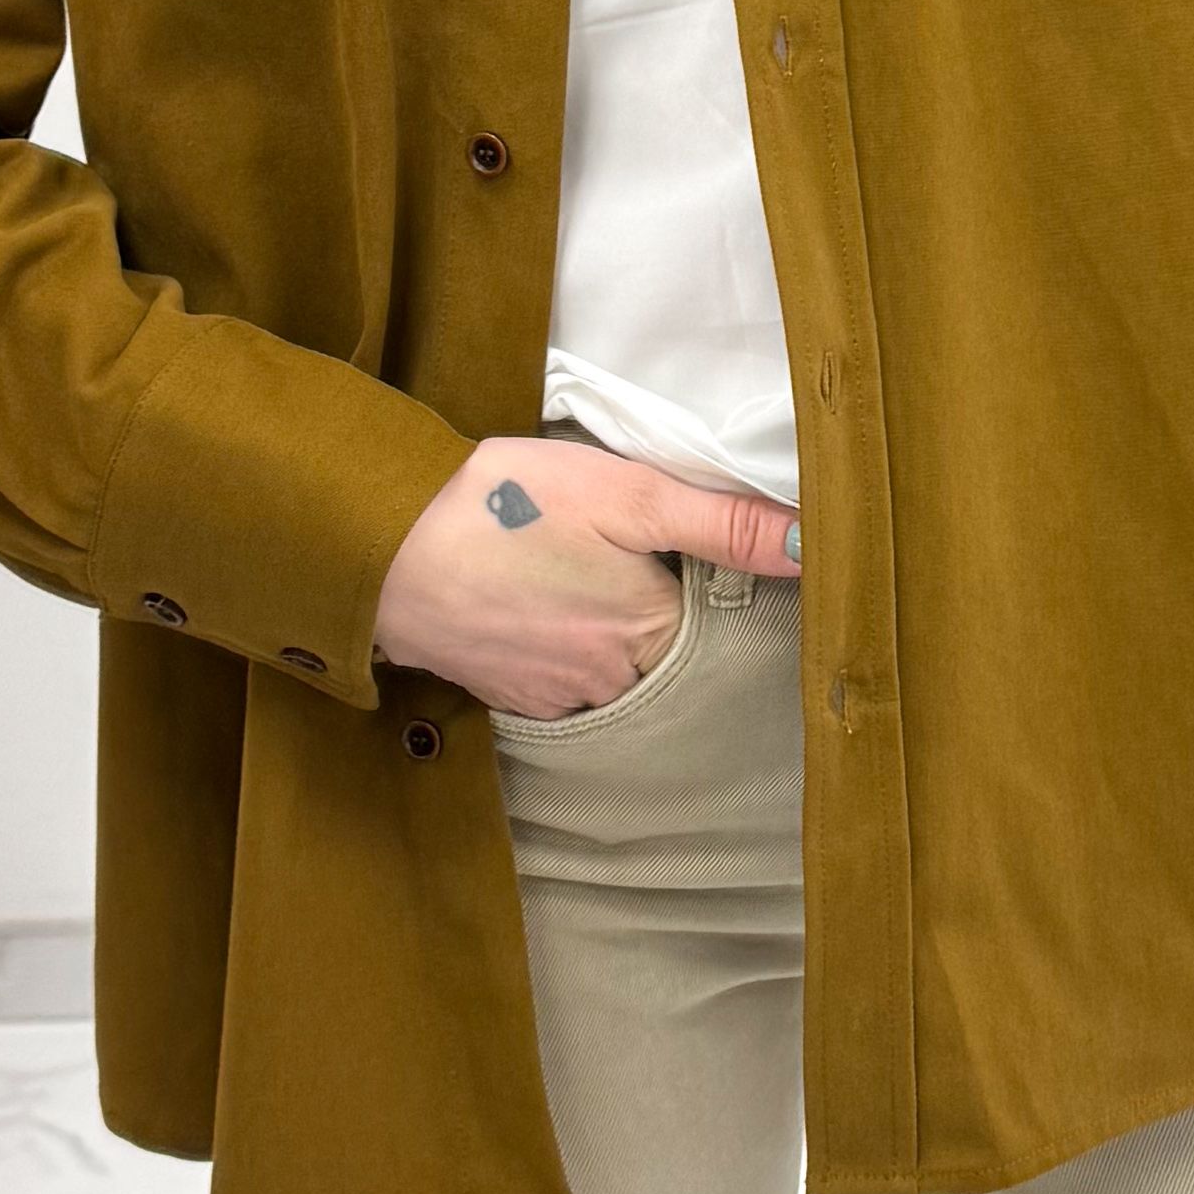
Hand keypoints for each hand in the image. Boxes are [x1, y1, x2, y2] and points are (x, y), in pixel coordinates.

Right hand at [372, 436, 797, 717]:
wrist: (379, 546)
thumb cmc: (506, 507)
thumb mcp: (624, 493)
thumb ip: (722, 523)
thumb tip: (815, 545)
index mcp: (652, 635)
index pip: (719, 629)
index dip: (714, 589)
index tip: (698, 557)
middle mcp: (611, 686)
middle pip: (667, 659)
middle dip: (662, 619)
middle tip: (633, 562)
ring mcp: (554, 701)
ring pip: (614, 675)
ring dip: (612, 640)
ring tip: (584, 581)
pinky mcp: (507, 698)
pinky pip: (561, 685)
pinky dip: (564, 653)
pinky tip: (544, 608)